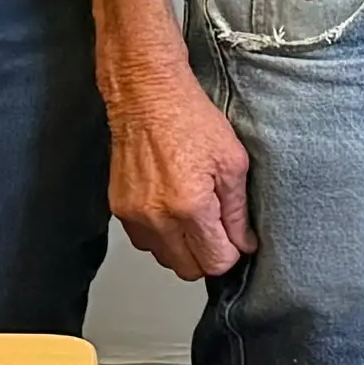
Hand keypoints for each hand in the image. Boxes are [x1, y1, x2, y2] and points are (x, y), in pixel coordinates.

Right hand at [105, 60, 254, 279]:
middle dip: (207, 255)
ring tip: (192, 214)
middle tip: (216, 228)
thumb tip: (244, 244)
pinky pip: (144, 240)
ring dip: (181, 247)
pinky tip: (170, 206)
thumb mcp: (232, 161)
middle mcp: (157, 217)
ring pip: (164, 258)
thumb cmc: (189, 118)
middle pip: (188, 269)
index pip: (215, 262)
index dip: (231, 252)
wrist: (146, 95)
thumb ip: (238, 211)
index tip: (235, 238)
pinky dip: (160, 233)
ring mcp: (134, 215)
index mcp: (190, 207)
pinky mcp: (119, 208)